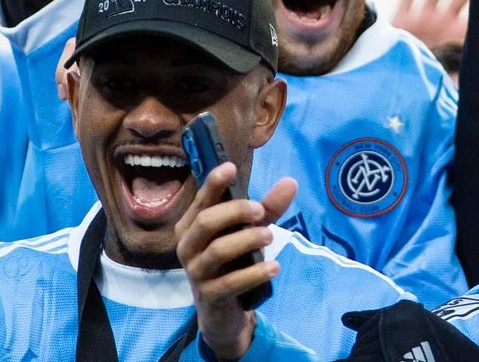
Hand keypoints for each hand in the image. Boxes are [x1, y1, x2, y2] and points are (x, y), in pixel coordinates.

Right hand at [177, 163, 297, 359]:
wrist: (222, 309)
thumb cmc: (232, 261)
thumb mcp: (251, 231)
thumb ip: (268, 208)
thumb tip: (291, 182)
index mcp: (192, 225)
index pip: (201, 200)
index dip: (213, 183)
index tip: (231, 167)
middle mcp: (187, 246)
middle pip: (206, 221)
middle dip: (236, 211)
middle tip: (262, 212)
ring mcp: (196, 272)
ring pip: (218, 250)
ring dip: (248, 239)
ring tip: (270, 236)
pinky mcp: (209, 295)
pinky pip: (231, 282)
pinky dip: (255, 273)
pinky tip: (274, 267)